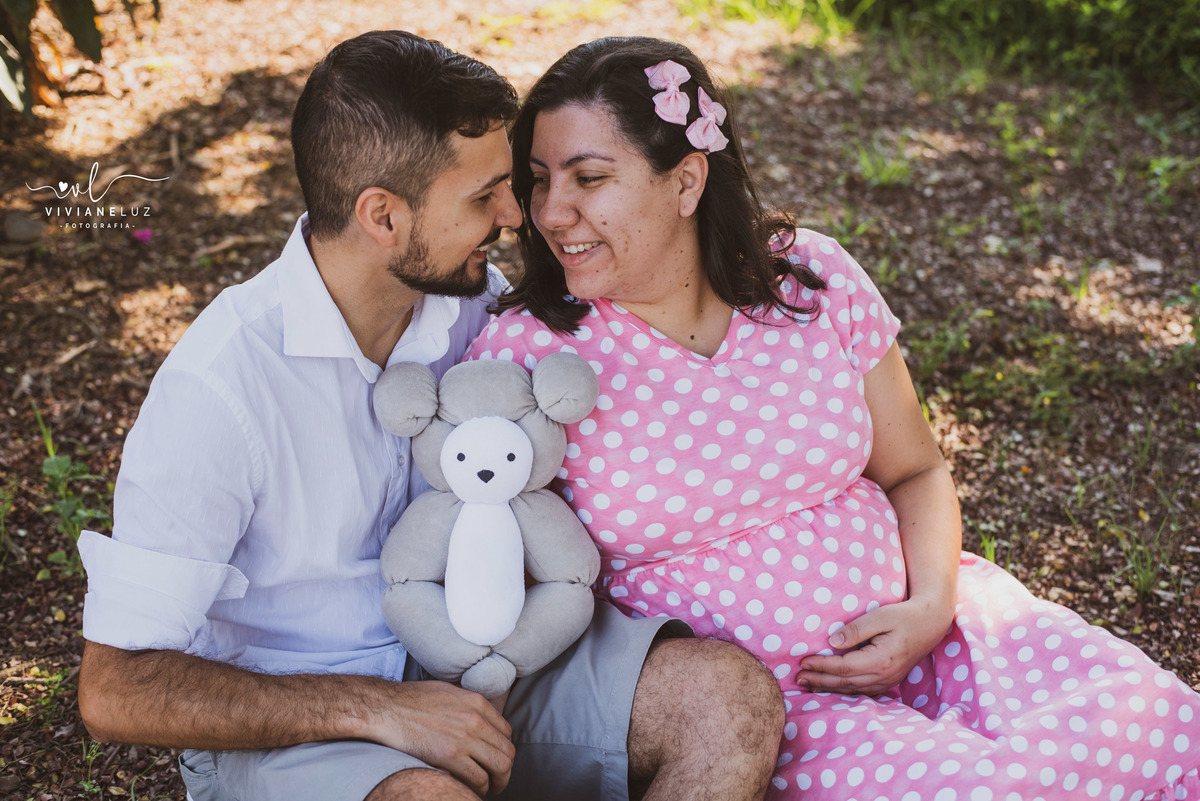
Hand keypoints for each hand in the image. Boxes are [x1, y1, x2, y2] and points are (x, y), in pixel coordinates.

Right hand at [370, 680, 514, 796]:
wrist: (387, 708)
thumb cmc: (412, 699)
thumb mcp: (449, 692)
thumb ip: (469, 706)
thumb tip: (478, 720)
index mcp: (477, 703)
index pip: (506, 732)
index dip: (503, 749)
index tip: (495, 758)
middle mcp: (476, 720)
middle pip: (507, 752)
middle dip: (505, 770)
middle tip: (497, 779)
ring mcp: (465, 738)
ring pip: (499, 767)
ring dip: (497, 782)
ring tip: (488, 787)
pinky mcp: (450, 756)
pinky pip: (478, 779)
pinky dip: (479, 788)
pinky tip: (471, 789)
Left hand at [796, 597, 952, 696]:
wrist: (931, 623)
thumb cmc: (904, 615)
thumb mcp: (880, 616)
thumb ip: (856, 630)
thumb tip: (832, 643)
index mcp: (881, 660)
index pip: (844, 667)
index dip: (821, 666)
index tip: (802, 661)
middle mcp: (884, 676)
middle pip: (845, 682)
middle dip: (819, 680)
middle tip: (797, 678)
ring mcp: (888, 681)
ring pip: (852, 690)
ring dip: (829, 688)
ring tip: (808, 684)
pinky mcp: (889, 680)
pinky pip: (862, 690)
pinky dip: (843, 690)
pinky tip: (830, 687)